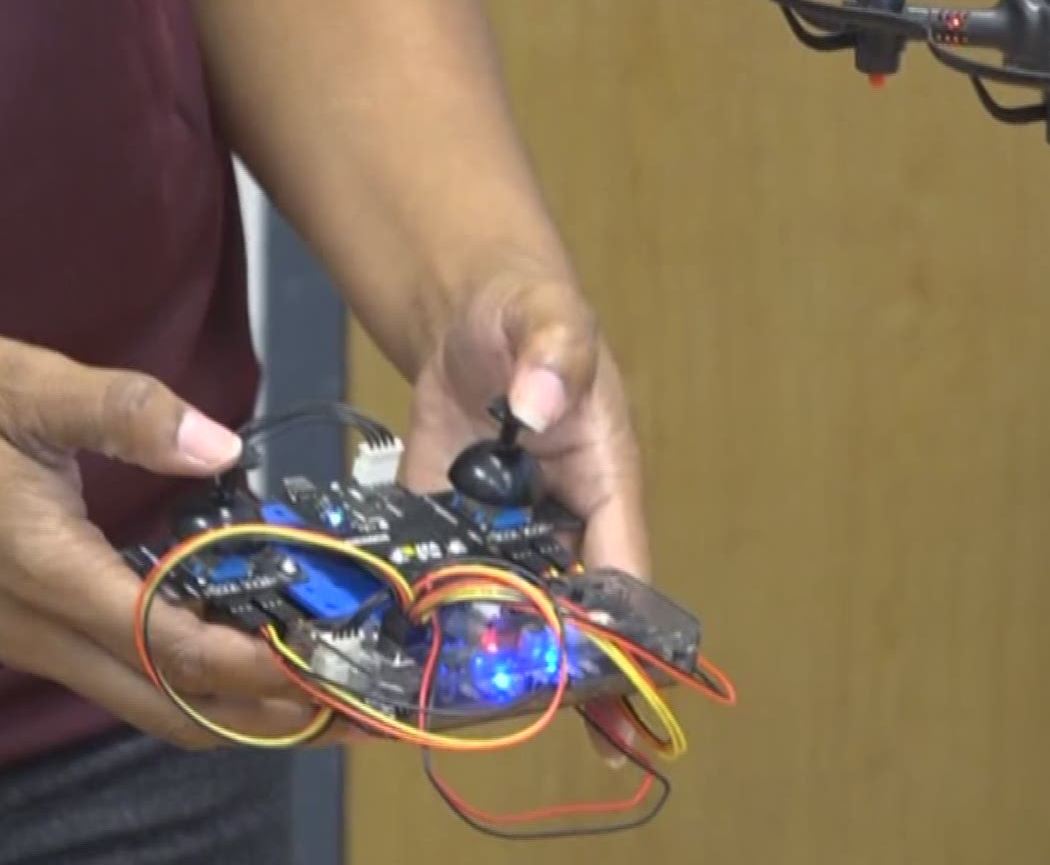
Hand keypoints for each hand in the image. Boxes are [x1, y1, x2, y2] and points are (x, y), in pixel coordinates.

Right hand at [0, 330, 322, 748]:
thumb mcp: (25, 381)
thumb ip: (126, 410)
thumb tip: (217, 441)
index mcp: (45, 573)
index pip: (171, 645)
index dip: (257, 663)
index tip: (331, 663)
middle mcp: (39, 631)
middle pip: (170, 708)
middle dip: (265, 713)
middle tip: (351, 704)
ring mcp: (28, 642)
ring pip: (148, 706)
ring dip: (233, 709)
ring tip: (317, 691)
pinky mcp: (26, 632)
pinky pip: (122, 681)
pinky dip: (190, 685)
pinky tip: (241, 655)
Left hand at [400, 265, 648, 761]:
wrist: (463, 311)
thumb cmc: (525, 312)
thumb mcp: (546, 318)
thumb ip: (551, 355)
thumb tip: (540, 401)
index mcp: (605, 482)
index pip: (626, 568)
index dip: (630, 631)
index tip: (625, 687)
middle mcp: (562, 522)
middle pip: (578, 613)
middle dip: (579, 674)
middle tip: (581, 738)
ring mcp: (505, 531)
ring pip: (514, 613)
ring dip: (506, 661)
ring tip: (492, 719)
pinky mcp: (450, 531)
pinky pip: (449, 587)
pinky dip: (439, 626)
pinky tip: (418, 669)